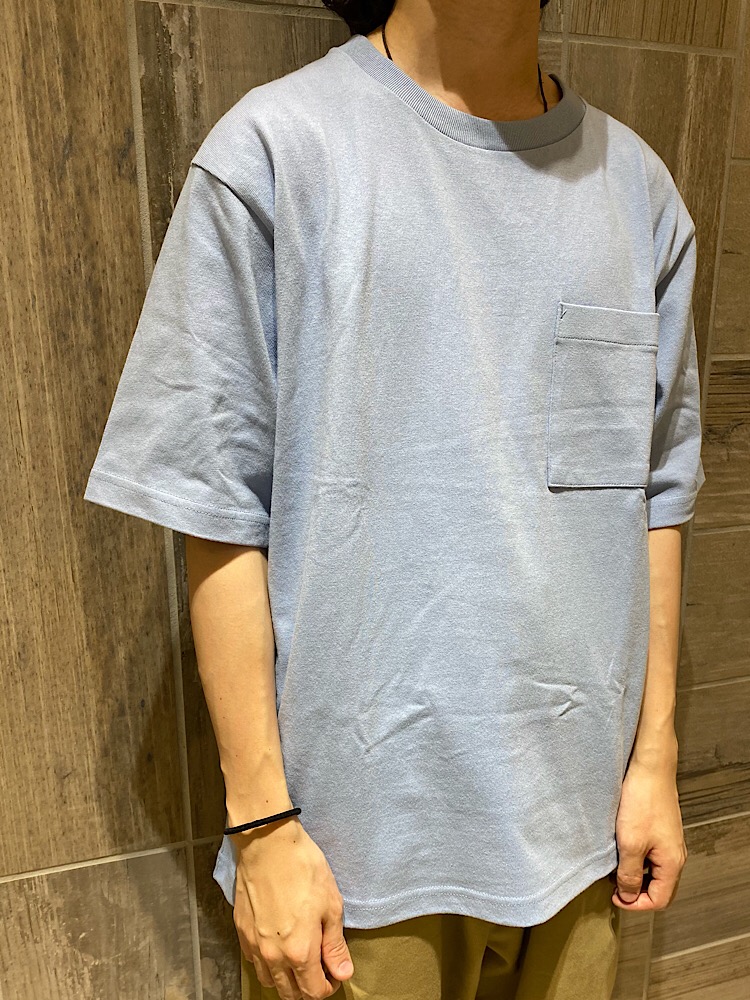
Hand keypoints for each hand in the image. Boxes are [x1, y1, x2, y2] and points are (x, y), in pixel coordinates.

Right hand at [232, 817, 353, 998]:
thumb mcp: (331, 905)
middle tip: (320, 969)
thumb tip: (342, 972)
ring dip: (286, 979)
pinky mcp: (241, 931)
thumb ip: (335, 945)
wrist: (268, 843)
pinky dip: (267, 964)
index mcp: (300, 951)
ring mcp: (254, 945)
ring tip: (299, 960)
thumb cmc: (303, 868)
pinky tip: (278, 946)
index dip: (329, 987)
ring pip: (269, 981)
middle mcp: (273, 956)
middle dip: (308, 988)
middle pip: (290, 993)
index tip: (335, 974)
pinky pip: (254, 962)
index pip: (314, 992)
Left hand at [612, 754, 687, 910]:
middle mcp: (675, 855)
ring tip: (614, 866)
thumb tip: (629, 897)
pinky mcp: (660, 829)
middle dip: (636, 890)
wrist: (650, 768)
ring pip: (653, 870)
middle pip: (659, 887)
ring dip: (635, 873)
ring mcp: (669, 842)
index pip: (659, 900)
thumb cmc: (642, 802)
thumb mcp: (630, 843)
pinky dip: (636, 858)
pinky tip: (621, 848)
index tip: (615, 896)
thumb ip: (630, 874)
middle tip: (613, 884)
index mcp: (672, 863)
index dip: (636, 904)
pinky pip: (651, 854)